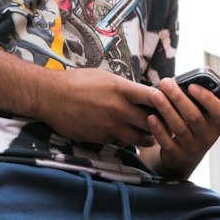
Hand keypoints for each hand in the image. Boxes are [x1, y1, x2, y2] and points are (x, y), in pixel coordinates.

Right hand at [38, 66, 157, 146]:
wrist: (50, 96)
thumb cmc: (77, 82)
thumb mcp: (104, 77)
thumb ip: (124, 88)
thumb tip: (141, 94)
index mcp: (120, 88)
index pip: (152, 96)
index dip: (164, 101)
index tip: (169, 103)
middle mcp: (117, 108)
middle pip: (150, 121)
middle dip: (159, 124)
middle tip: (165, 125)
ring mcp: (108, 125)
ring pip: (138, 137)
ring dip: (146, 137)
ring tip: (149, 135)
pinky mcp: (100, 137)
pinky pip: (120, 142)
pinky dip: (125, 141)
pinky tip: (126, 137)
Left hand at [141, 70, 219, 177]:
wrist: (185, 155)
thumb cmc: (198, 123)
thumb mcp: (210, 109)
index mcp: (218, 123)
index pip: (218, 111)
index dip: (206, 98)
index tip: (192, 85)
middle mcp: (207, 137)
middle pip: (194, 117)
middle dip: (179, 98)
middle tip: (166, 83)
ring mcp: (192, 148)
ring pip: (179, 128)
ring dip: (166, 110)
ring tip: (155, 94)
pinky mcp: (177, 155)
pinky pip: (167, 143)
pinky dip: (159, 129)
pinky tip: (151, 116)